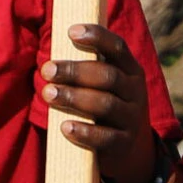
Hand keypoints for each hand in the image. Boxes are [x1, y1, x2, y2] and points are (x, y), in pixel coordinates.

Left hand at [41, 24, 158, 182]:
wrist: (131, 151)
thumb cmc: (106, 106)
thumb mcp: (106, 85)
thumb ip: (87, 68)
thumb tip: (50, 51)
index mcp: (130, 71)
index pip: (117, 48)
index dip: (97, 37)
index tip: (70, 31)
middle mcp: (135, 92)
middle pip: (107, 76)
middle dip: (75, 71)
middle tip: (47, 69)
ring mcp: (132, 118)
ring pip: (105, 104)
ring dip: (74, 97)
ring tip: (49, 94)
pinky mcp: (124, 144)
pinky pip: (105, 137)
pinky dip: (84, 131)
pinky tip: (64, 127)